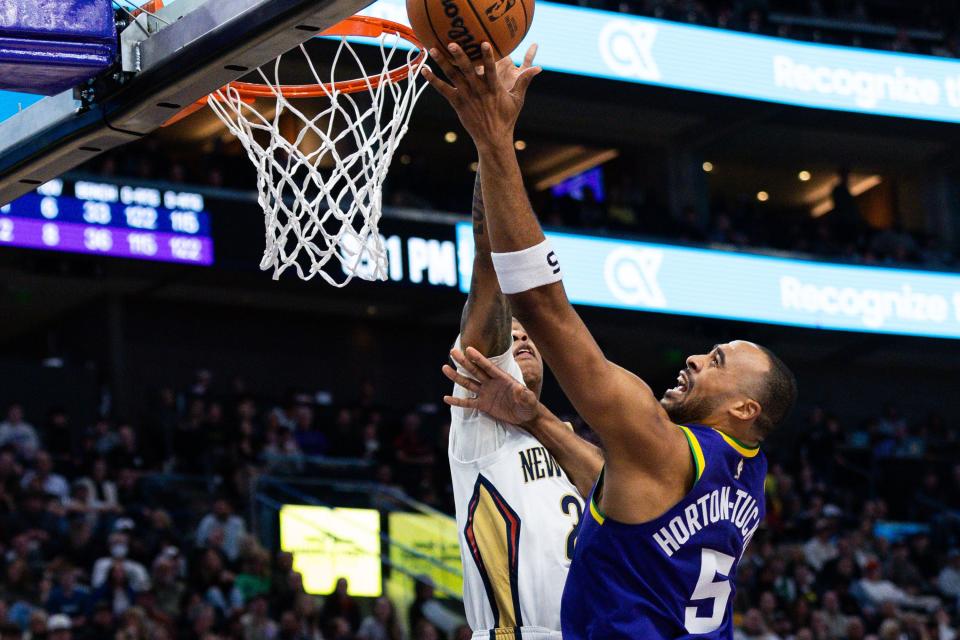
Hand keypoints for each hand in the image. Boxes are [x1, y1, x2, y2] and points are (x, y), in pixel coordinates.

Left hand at [422, 42, 540, 150]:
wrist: (493, 140)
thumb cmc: (506, 119)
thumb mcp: (517, 100)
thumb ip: (524, 82)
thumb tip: (538, 68)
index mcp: (493, 89)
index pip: (490, 69)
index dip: (487, 56)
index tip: (484, 43)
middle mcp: (478, 91)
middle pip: (467, 71)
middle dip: (460, 56)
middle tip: (452, 43)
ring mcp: (466, 97)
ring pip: (453, 77)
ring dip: (442, 63)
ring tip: (433, 49)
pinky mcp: (457, 104)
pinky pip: (443, 90)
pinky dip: (433, 80)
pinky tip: (424, 70)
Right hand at [442, 346, 538, 425]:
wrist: (525, 416)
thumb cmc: (529, 405)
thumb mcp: (529, 400)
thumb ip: (524, 395)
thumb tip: (520, 389)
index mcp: (502, 378)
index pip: (488, 367)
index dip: (479, 358)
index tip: (469, 349)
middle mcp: (491, 383)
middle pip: (475, 371)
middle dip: (464, 362)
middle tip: (453, 351)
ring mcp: (486, 393)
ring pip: (468, 383)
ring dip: (457, 377)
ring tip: (445, 368)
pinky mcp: (483, 405)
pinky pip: (468, 403)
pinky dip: (457, 402)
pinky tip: (446, 399)